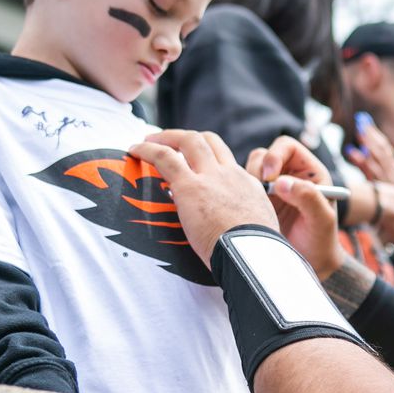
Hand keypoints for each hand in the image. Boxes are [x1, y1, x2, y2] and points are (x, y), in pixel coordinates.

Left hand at [128, 130, 277, 266]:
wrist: (252, 255)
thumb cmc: (254, 253)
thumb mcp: (259, 228)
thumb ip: (243, 220)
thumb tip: (232, 231)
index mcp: (247, 184)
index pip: (224, 159)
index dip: (206, 153)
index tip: (191, 159)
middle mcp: (229, 174)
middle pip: (208, 141)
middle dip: (184, 137)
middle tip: (167, 141)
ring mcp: (210, 177)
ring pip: (187, 141)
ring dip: (165, 137)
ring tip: (147, 141)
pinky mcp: (189, 187)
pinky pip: (164, 157)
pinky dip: (147, 150)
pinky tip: (134, 151)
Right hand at [247, 136, 347, 277]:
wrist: (309, 265)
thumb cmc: (321, 242)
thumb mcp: (322, 221)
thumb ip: (308, 198)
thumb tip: (282, 182)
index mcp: (308, 172)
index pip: (287, 147)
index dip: (275, 155)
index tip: (270, 177)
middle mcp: (288, 176)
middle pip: (263, 156)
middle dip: (256, 170)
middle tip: (257, 192)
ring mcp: (270, 189)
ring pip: (248, 171)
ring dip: (245, 183)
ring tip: (252, 206)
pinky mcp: (256, 203)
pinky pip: (239, 190)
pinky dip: (237, 196)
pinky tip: (243, 213)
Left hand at [344, 114, 393, 188]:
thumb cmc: (385, 203)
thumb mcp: (382, 183)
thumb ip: (372, 167)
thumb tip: (359, 149)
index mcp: (393, 168)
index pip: (384, 146)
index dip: (374, 133)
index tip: (364, 120)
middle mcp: (392, 172)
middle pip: (382, 148)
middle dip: (371, 134)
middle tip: (360, 121)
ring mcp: (388, 180)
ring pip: (378, 157)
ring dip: (368, 142)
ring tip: (358, 131)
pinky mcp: (381, 189)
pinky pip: (370, 172)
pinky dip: (360, 160)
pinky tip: (350, 151)